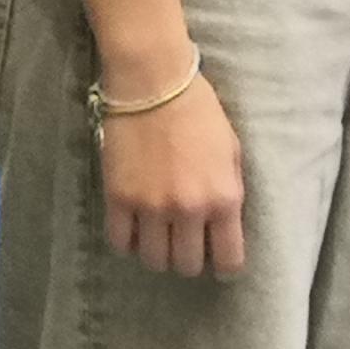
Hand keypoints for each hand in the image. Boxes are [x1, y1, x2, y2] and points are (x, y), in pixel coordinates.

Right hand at [98, 69, 244, 278]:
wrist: (152, 81)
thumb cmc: (198, 110)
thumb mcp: (231, 152)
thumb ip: (228, 192)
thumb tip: (222, 223)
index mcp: (224, 199)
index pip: (228, 260)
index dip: (223, 266)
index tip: (217, 261)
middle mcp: (189, 209)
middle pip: (187, 265)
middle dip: (187, 259)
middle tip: (183, 244)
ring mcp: (151, 206)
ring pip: (154, 260)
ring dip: (157, 254)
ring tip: (157, 238)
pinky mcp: (118, 197)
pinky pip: (120, 242)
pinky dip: (127, 242)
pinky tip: (132, 229)